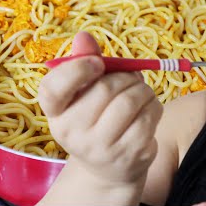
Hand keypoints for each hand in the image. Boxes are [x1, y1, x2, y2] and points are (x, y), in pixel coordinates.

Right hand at [38, 31, 162, 185]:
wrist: (107, 168)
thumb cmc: (96, 119)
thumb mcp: (84, 93)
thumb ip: (84, 62)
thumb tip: (83, 36)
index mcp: (55, 112)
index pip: (53, 88)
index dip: (77, 69)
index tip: (97, 64)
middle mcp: (72, 133)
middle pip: (104, 89)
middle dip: (125, 77)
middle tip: (130, 79)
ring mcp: (100, 148)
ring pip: (130, 101)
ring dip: (142, 90)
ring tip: (141, 93)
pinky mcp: (128, 155)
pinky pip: (147, 117)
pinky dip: (153, 106)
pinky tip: (147, 110)